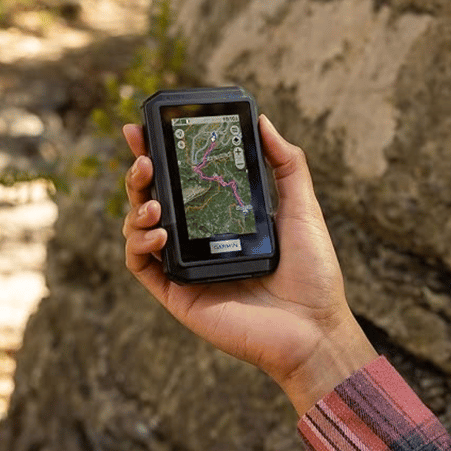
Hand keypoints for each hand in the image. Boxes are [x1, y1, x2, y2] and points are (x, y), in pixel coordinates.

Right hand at [122, 115, 376, 413]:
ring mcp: (186, 267)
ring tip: (154, 201)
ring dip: (136, 208)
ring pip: (139, 230)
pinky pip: (141, 266)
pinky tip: (158, 233)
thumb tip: (262, 122)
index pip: (182, 179)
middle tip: (143, 156)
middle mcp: (199, 239)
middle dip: (139, 174)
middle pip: (153, 199)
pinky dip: (139, 245)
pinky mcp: (178, 294)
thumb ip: (286, 164)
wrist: (314, 329)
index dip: (159, 153)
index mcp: (222, 217)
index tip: (145, 127)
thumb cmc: (313, 273)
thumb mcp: (302, 207)